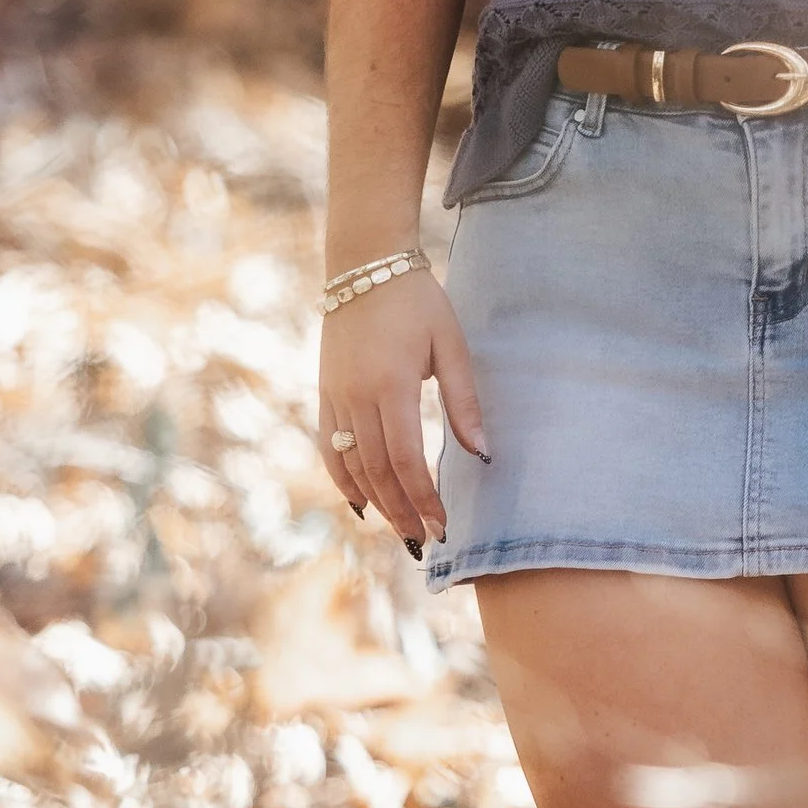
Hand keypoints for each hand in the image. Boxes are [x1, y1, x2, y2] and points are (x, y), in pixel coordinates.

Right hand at [317, 270, 487, 554]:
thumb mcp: (451, 345)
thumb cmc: (418, 302)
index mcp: (392, 385)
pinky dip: (342, 479)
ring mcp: (335, 396)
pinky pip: (329, 447)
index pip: (406, 460)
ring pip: (351, 465)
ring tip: (400, 530)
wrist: (365, 265)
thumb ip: (464, 401)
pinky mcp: (324, 393)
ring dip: (376, 503)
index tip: (443, 527)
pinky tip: (361, 503)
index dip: (423, 498)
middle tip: (425, 541)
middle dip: (402, 511)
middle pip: (377, 471)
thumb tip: (483, 453)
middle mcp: (357, 397)